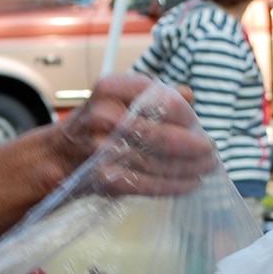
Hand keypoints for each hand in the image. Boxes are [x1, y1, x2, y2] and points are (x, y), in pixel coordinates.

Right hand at [50, 75, 216, 196]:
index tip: (197, 124)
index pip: (161, 99)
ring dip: (190, 168)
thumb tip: (190, 96)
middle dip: (194, 145)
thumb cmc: (99, 124)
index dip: (186, 115)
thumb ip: (156, 94)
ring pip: (159, 162)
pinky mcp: (105, 177)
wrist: (60, 155)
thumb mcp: (121, 97)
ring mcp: (102, 149)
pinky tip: (191, 183)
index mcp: (111, 88)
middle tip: (211, 151)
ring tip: (207, 168)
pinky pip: (149, 184)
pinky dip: (174, 186)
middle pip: (162, 133)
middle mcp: (104, 116)